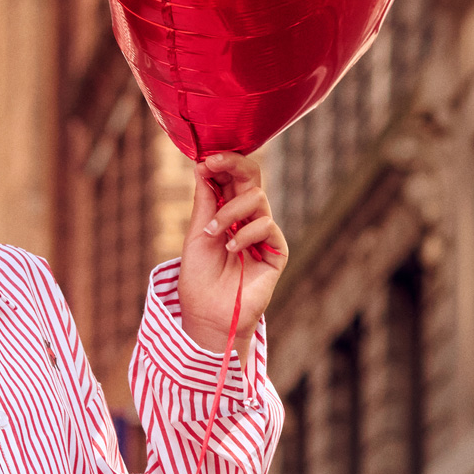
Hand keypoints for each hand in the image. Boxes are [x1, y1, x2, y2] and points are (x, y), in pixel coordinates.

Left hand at [177, 152, 287, 362]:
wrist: (207, 315)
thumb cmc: (199, 278)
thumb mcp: (196, 234)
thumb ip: (205, 202)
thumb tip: (202, 165)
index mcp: (227, 211)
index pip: (231, 177)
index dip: (222, 163)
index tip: (205, 159)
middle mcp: (248, 218)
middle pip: (251, 177)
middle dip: (232, 165)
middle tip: (213, 163)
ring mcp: (264, 233)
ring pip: (257, 199)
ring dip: (230, 211)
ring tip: (212, 232)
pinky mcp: (277, 251)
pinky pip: (267, 226)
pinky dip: (246, 233)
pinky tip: (231, 247)